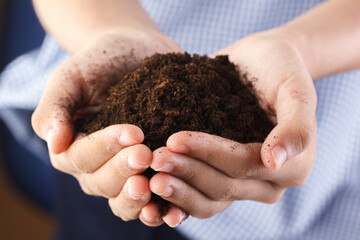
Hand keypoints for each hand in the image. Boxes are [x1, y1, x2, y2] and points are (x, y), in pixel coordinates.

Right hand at [32, 29, 181, 222]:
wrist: (136, 54)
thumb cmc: (100, 63)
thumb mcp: (71, 77)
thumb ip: (55, 108)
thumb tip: (54, 144)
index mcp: (72, 147)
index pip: (81, 158)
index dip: (105, 148)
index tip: (134, 132)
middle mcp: (96, 166)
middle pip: (101, 183)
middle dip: (123, 171)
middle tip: (146, 154)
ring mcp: (123, 172)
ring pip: (122, 198)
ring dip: (136, 198)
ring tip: (154, 186)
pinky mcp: (149, 172)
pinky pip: (149, 199)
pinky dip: (157, 207)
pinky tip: (171, 207)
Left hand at [146, 29, 316, 224]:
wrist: (263, 63)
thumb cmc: (281, 69)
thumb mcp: (296, 89)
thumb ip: (296, 126)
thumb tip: (275, 161)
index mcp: (291, 167)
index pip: (243, 165)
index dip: (209, 154)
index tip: (175, 139)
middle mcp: (266, 182)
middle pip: (223, 186)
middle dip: (187, 173)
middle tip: (153, 159)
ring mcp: (242, 182)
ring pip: (208, 199)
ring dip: (177, 188)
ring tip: (147, 172)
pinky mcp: (221, 173)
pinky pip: (198, 194)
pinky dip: (176, 193)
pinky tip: (150, 184)